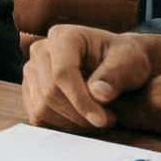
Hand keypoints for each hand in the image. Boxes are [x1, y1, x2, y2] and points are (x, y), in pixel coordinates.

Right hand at [20, 23, 158, 131]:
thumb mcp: (131, 62)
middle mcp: (41, 50)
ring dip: (72, 122)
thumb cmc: (125, 60)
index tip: (102, 120)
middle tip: (109, 119)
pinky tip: (82, 118)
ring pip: (42, 108)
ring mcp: (31, 70)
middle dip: (80, 114)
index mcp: (63, 36)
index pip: (62, 73)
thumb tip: (99, 93)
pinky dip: (61, 125)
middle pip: (50, 93)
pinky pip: (38, 116)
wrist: (118, 65)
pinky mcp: (30, 90)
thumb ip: (115, 76)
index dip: (81, 101)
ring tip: (98, 117)